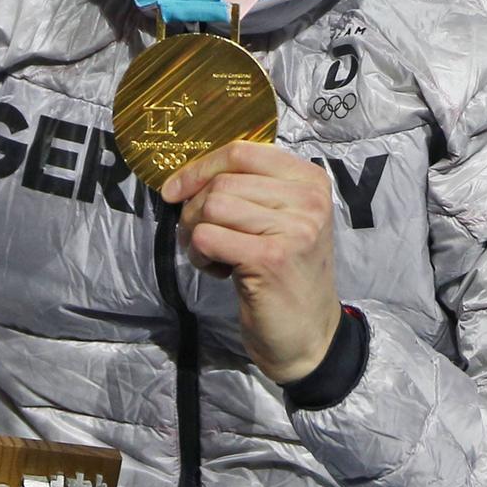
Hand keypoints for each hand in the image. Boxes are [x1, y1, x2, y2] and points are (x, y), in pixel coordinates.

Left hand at [162, 141, 342, 384]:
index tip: (175, 190)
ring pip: (212, 205)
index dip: (200, 168)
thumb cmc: (287, 275)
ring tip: (213, 256)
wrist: (309, 334)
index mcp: (310, 181)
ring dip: (196, 233)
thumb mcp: (281, 221)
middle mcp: (308, 199)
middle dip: (195, 209)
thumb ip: (251, 190)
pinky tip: (220, 271)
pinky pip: (208, 236)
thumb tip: (189, 175)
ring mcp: (293, 228)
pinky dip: (200, 254)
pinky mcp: (270, 257)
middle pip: (223, 181)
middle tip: (201, 239)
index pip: (242, 151)